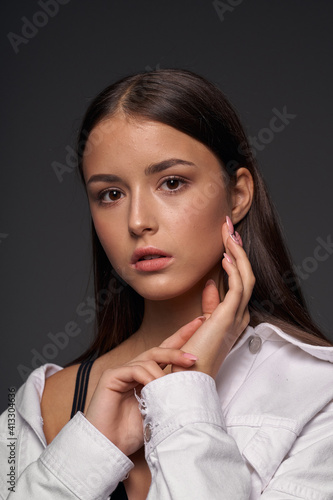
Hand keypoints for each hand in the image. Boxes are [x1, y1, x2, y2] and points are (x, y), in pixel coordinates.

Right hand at [85, 316, 203, 456]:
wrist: (109, 448)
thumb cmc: (131, 432)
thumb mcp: (159, 410)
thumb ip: (169, 395)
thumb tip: (193, 385)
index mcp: (146, 377)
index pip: (165, 353)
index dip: (181, 338)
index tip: (199, 323)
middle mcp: (134, 370)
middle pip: (158, 350)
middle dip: (179, 346)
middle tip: (195, 354)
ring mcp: (122, 371)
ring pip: (149, 359)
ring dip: (167, 368)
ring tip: (179, 380)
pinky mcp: (112, 376)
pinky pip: (136, 370)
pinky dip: (149, 378)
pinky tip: (155, 387)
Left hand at [173, 219, 254, 377]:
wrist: (187, 378)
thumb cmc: (190, 353)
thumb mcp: (202, 323)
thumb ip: (209, 304)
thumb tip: (210, 283)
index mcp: (233, 316)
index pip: (240, 280)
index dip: (235, 257)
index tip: (225, 238)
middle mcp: (239, 314)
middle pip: (246, 274)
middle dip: (237, 248)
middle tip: (227, 226)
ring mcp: (236, 317)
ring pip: (246, 277)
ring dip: (237, 253)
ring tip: (227, 233)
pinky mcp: (228, 318)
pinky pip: (238, 288)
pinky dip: (234, 270)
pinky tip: (225, 256)